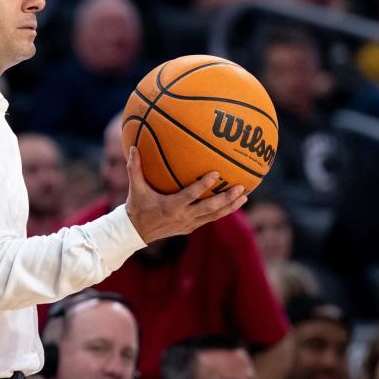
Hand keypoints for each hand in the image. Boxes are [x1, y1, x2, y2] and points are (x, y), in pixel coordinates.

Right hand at [124, 147, 247, 242]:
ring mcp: (189, 224)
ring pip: (215, 215)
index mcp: (171, 206)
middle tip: (240, 187)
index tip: (216, 174)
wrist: (137, 232)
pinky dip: (224, 211)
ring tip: (245, 195)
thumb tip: (133, 146)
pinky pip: (212, 218)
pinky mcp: (192, 227)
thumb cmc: (137, 206)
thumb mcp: (136, 188)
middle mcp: (183, 216)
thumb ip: (134, 168)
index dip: (203, 185)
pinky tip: (235, 202)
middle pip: (210, 208)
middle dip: (226, 198)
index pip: (190, 195)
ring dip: (231, 206)